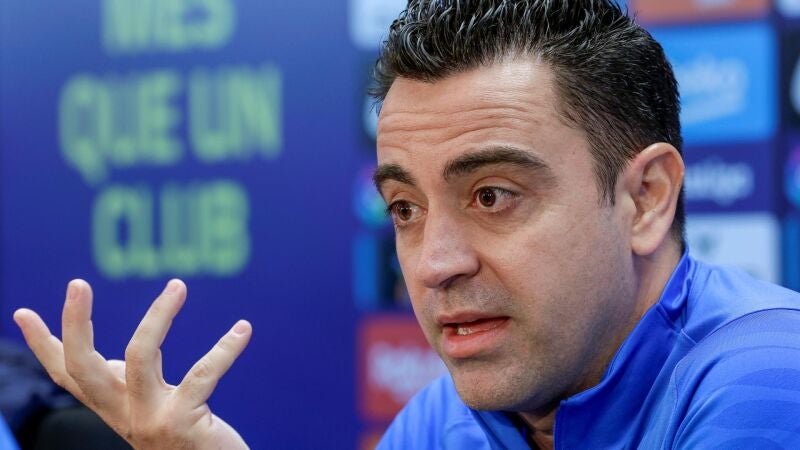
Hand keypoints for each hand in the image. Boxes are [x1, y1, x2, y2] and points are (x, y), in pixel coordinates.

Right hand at [13, 279, 250, 449]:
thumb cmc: (184, 439)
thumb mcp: (148, 411)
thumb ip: (131, 386)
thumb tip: (117, 358)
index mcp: (113, 408)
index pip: (68, 375)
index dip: (44, 345)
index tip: (22, 312)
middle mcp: (124, 415)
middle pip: (85, 367)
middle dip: (75, 324)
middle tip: (77, 282)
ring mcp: (151, 420)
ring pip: (141, 357)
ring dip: (158, 316)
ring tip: (178, 285)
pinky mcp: (183, 422)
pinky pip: (204, 374)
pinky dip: (226, 348)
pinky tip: (243, 328)